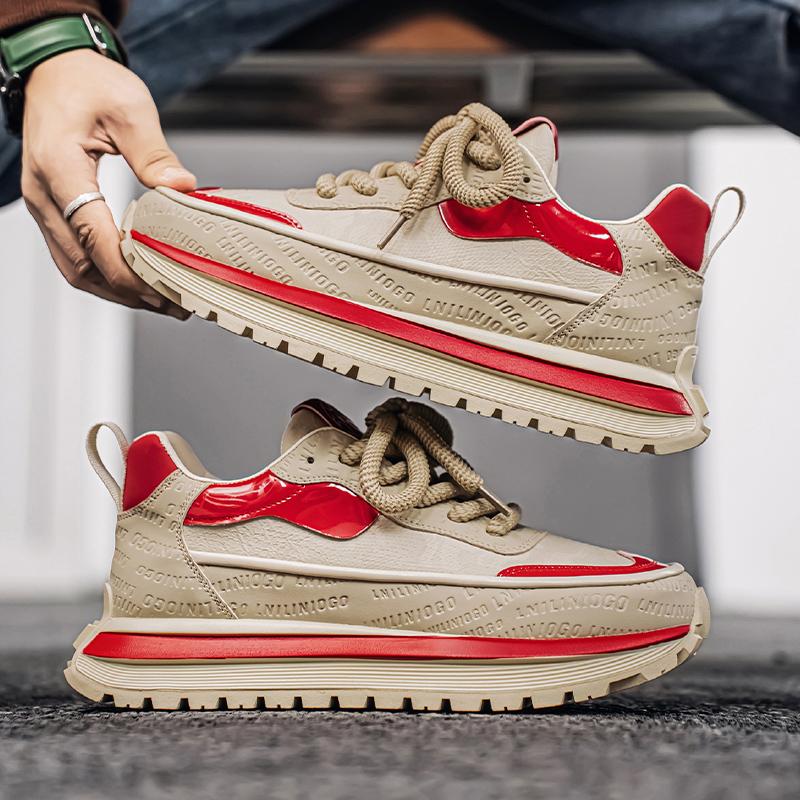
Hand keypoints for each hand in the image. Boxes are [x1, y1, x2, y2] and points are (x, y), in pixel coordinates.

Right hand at [21, 49, 195, 316]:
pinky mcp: (53, 212)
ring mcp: (45, 207)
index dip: (127, 270)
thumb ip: (154, 152)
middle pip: (83, 264)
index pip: (92, 236)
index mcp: (59, 168)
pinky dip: (105, 278)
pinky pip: (75, 258)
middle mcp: (44, 195)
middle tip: (174, 303)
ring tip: (161, 302)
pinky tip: (137, 284)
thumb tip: (184, 187)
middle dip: (129, 291)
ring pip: (76, 269)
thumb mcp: (129, 107)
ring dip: (117, 292)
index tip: (162, 287)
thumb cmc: (87, 83)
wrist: (56, 71)